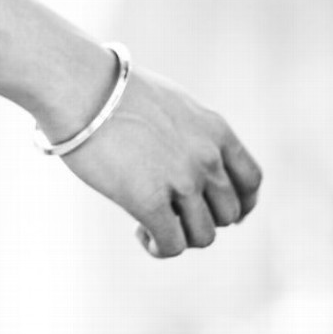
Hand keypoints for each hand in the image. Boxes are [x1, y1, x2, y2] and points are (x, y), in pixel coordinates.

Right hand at [42, 49, 261, 258]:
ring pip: (203, 236)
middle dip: (201, 218)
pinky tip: (139, 231)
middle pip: (228, 214)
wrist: (81, 86)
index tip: (219, 212)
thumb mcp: (169, 104)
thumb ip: (190, 134)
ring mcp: (181, 180)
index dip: (241, 203)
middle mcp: (207, 157)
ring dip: (180, 235)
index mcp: (215, 130)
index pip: (251, 180)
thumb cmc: (113, 91)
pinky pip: (172, 245)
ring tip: (151, 223)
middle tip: (170, 211)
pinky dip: (158, 247)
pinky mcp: (150, 201)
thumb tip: (187, 167)